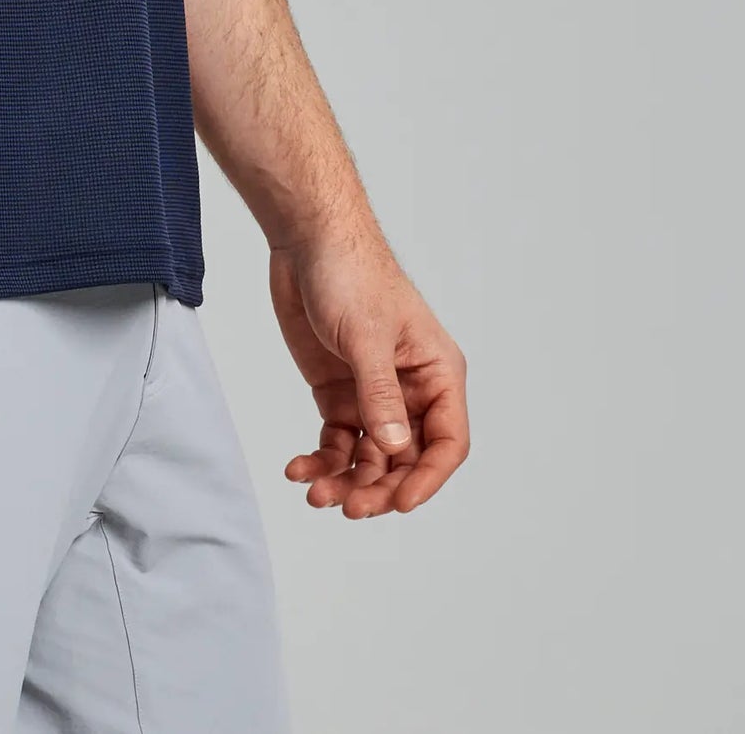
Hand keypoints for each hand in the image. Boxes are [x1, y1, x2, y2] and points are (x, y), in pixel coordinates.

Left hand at [269, 235, 468, 517]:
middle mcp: (410, 391)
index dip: (428, 479)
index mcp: (437, 374)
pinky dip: (320, 459)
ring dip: (345, 481)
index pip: (446, 443)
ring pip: (369, 458)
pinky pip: (337, 440)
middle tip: (348, 506)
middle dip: (378, 488)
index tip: (399, 504)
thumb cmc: (351, 273)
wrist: (306, 240)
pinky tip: (298, 468)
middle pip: (406, 460)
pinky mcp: (337, 392)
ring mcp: (372, 394)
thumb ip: (380, 395)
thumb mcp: (366, 336)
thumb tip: (395, 452)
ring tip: (314, 493)